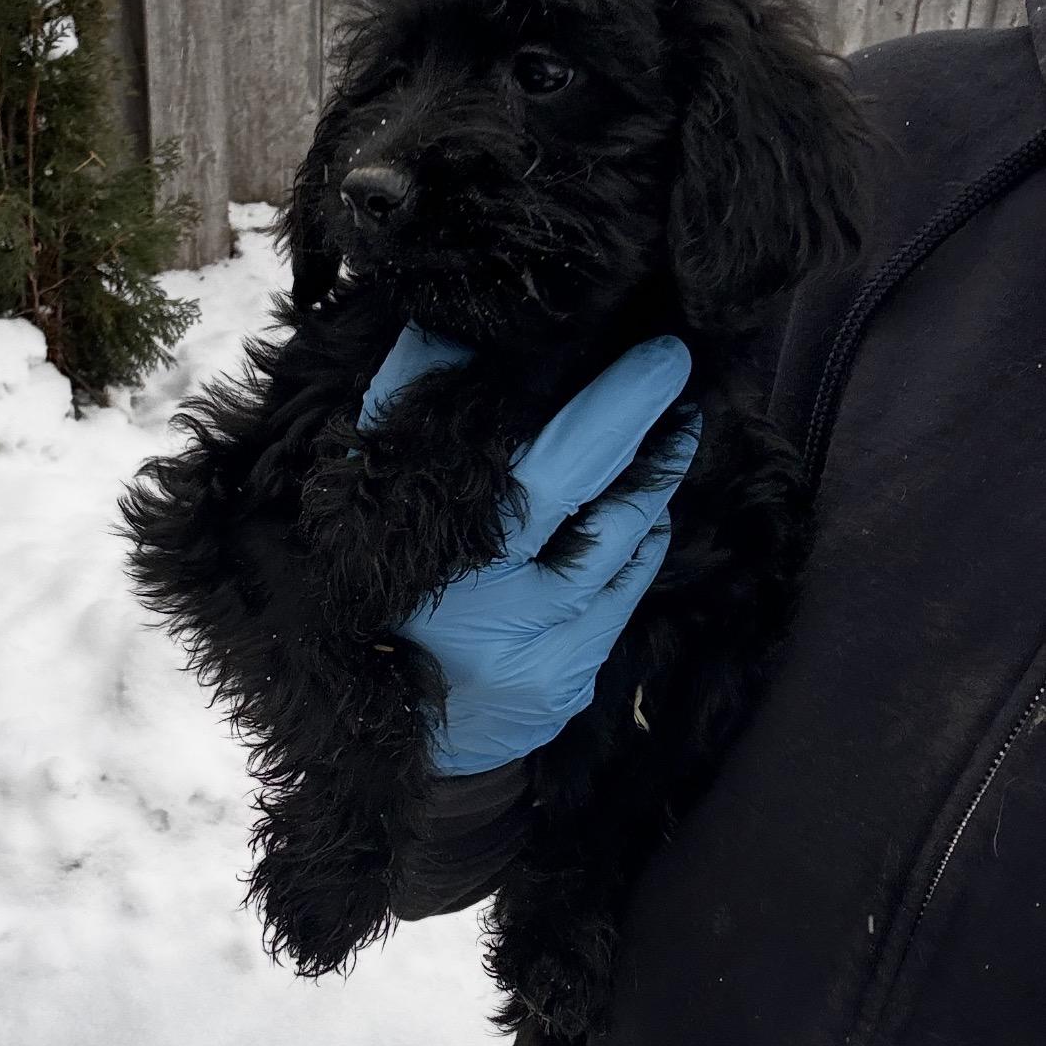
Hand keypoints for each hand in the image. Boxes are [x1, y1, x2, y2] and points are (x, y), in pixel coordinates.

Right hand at [359, 326, 699, 775]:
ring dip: (653, 490)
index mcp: (441, 550)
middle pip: (602, 514)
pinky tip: (643, 518)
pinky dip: (637, 549)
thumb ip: (405, 403)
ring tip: (672, 438)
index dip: (616, 411)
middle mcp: (497, 611)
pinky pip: (623, 602)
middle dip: (652, 443)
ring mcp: (538, 656)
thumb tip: (450, 324)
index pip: (551, 469)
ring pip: (622, 555)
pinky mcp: (565, 687)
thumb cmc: (371, 576)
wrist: (371, 721)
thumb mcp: (364, 488)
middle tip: (681, 382)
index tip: (663, 357)